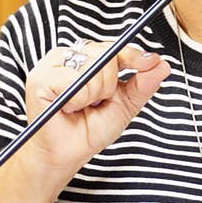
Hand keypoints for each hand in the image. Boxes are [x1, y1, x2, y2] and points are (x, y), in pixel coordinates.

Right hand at [18, 41, 171, 176]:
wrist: (65, 155)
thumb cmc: (88, 130)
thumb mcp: (124, 106)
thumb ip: (142, 84)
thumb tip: (162, 65)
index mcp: (87, 58)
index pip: (114, 47)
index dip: (133, 55)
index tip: (148, 63)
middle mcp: (68, 56)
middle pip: (105, 54)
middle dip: (108, 84)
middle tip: (94, 103)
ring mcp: (51, 64)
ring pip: (92, 67)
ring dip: (93, 94)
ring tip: (79, 106)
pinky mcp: (39, 77)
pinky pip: (74, 81)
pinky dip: (78, 99)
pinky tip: (68, 107)